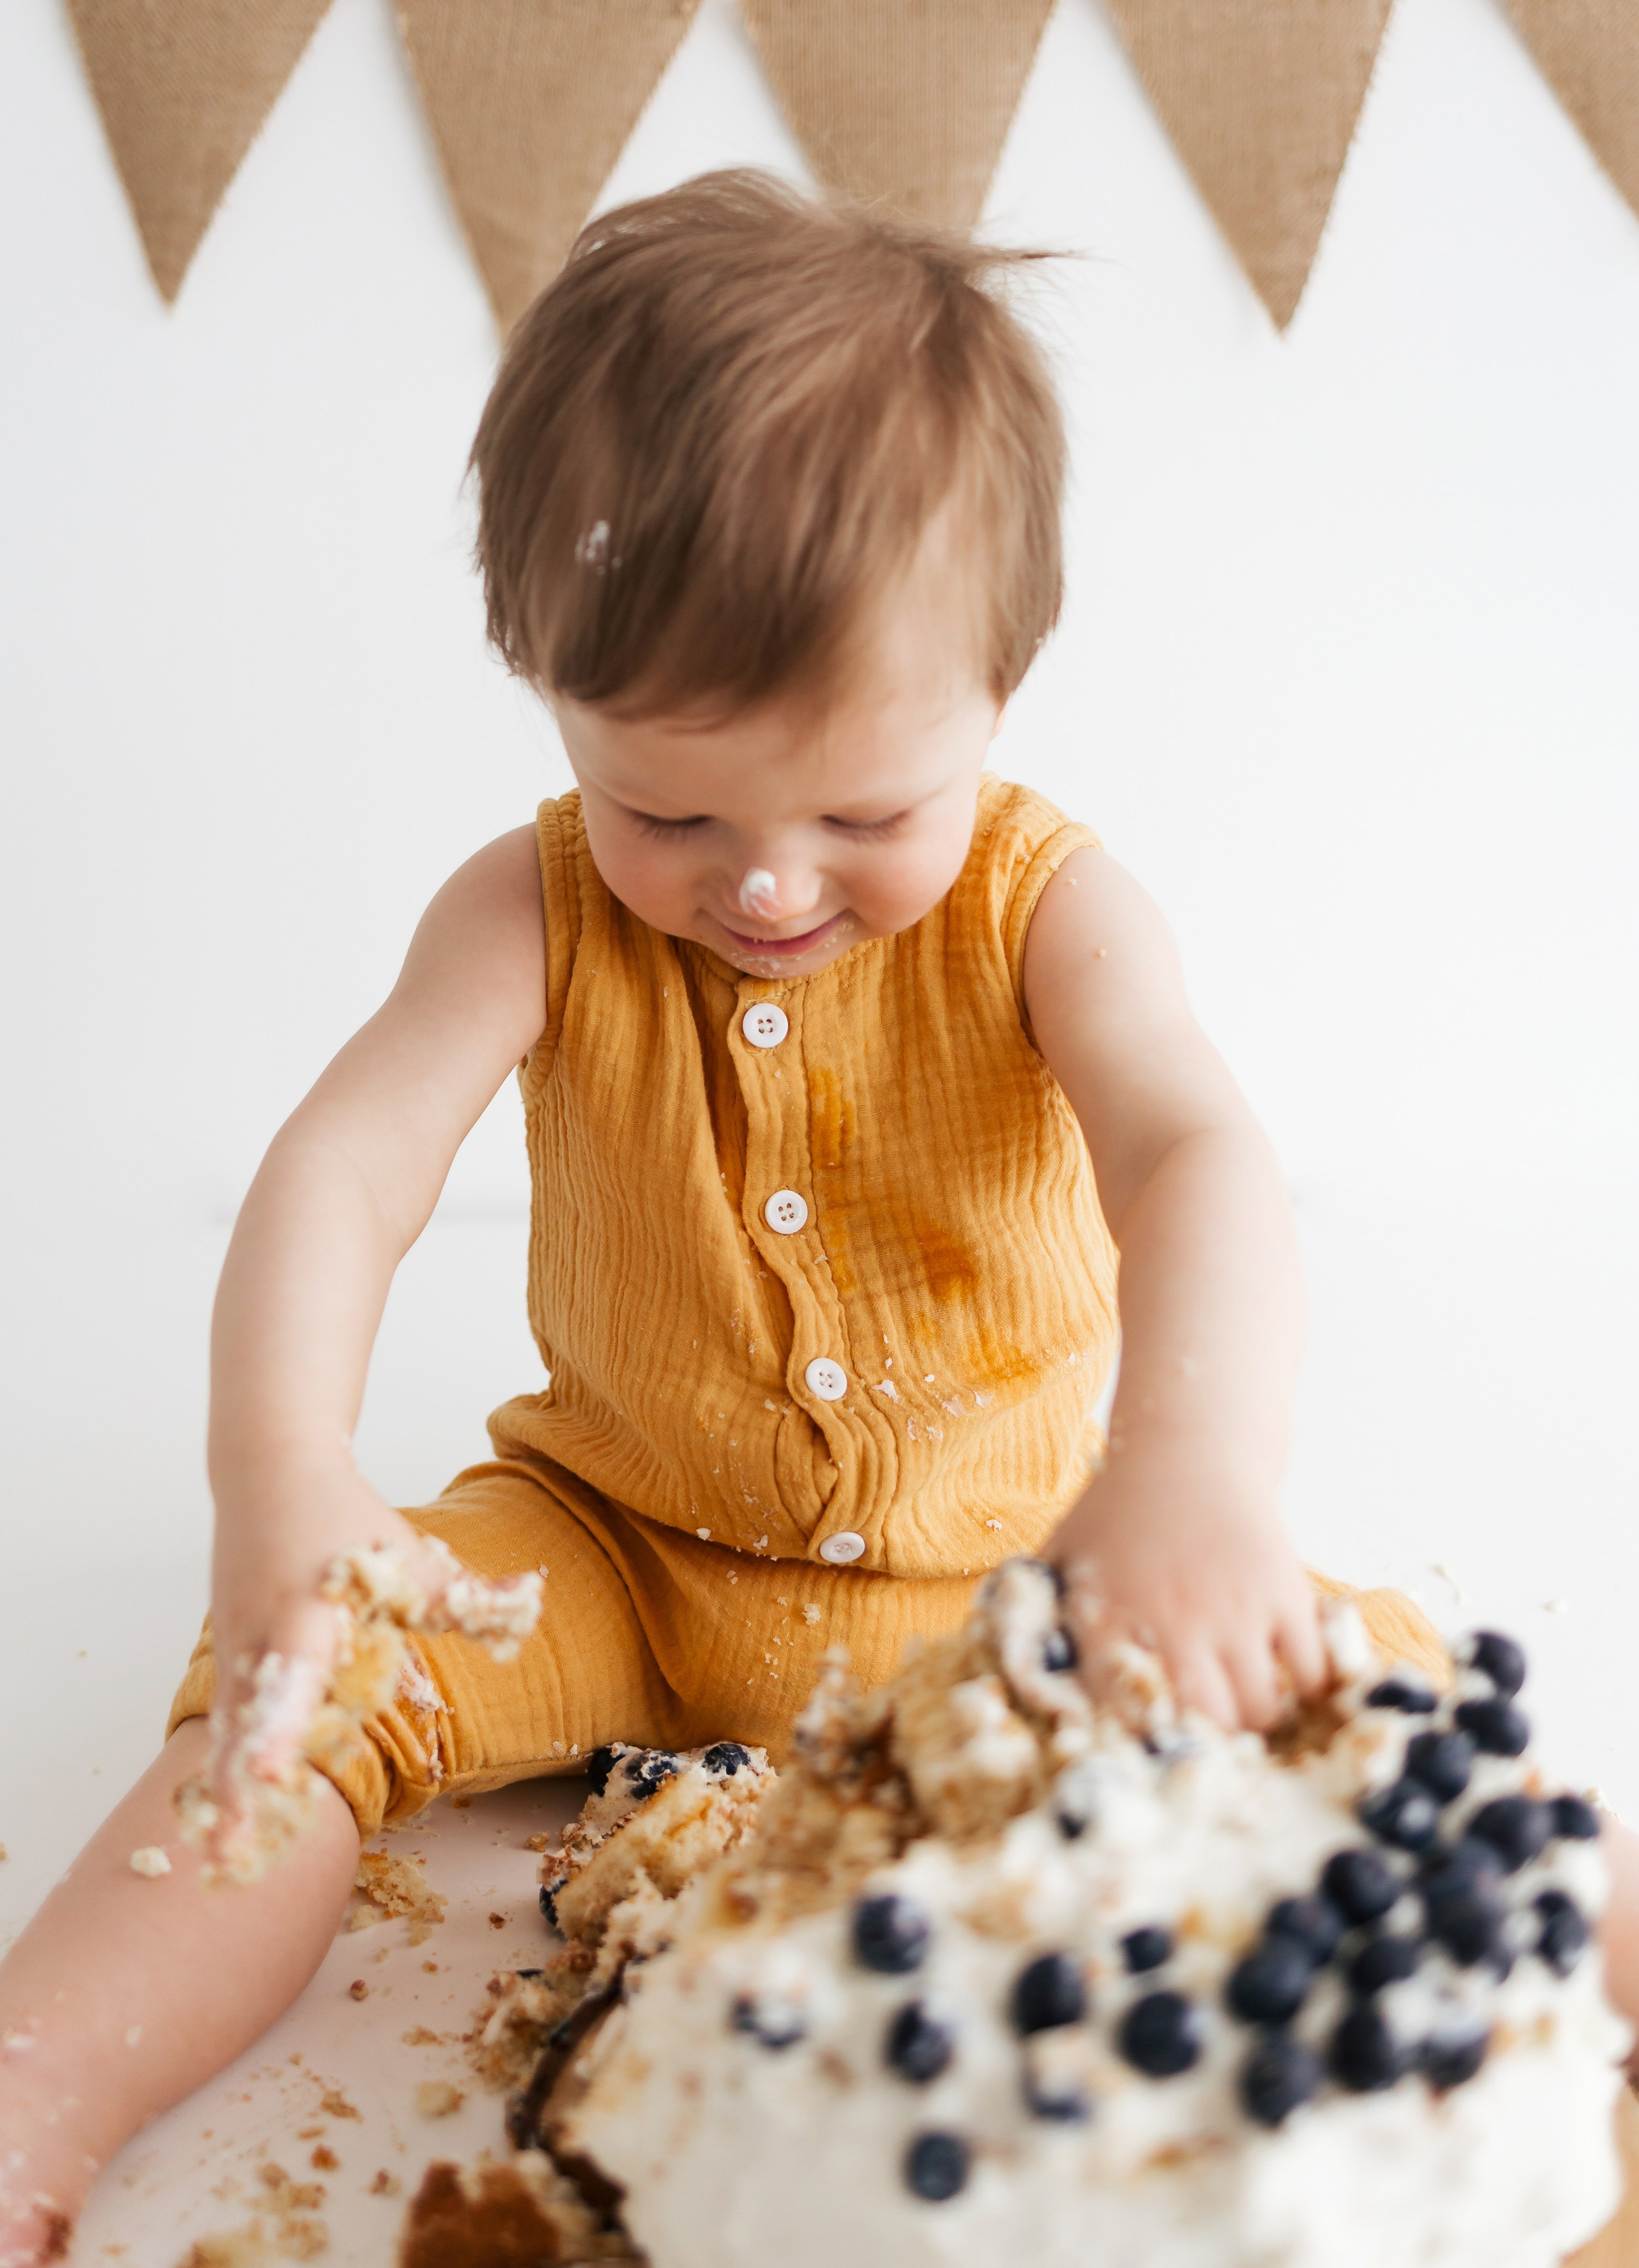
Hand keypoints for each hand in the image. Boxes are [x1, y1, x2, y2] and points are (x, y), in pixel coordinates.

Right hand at [199, 1468, 450, 1871]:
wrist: (268, 1476)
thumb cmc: (346, 1519)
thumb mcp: (410, 1557)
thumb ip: (467, 1595)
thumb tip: (531, 1599)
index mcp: (305, 1614)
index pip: (292, 1677)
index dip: (282, 1727)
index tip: (269, 1772)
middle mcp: (258, 1641)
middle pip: (247, 1726)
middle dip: (239, 1793)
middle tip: (230, 1861)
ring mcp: (232, 1655)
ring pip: (226, 1735)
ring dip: (227, 1797)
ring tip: (228, 1863)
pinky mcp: (223, 1665)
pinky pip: (225, 1728)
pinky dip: (226, 1772)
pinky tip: (228, 1826)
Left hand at [1049, 1448, 1327, 1731]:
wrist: (1186, 1448)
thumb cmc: (1118, 1509)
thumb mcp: (1061, 1556)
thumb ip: (1037, 1617)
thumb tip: (1024, 1681)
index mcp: (1107, 1620)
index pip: (1124, 1720)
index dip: (1143, 1747)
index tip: (1153, 1749)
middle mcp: (1170, 1620)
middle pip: (1202, 1728)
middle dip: (1207, 1744)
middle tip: (1208, 1736)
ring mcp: (1233, 1607)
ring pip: (1259, 1711)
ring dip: (1254, 1718)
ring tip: (1244, 1703)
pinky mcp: (1284, 1591)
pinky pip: (1308, 1673)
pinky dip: (1304, 1686)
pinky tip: (1284, 1673)